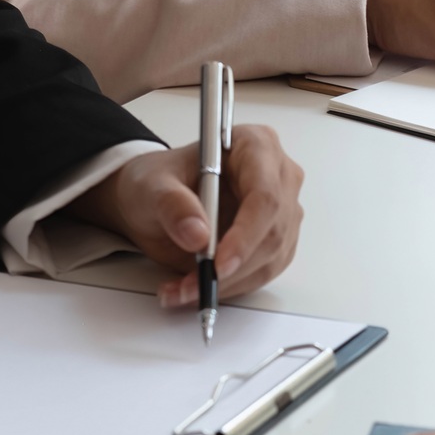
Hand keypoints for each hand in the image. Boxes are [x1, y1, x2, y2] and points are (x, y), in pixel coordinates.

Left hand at [67, 124, 304, 307]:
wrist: (155, 199)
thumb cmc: (159, 181)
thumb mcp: (152, 185)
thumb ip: (173, 204)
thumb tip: (197, 235)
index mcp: (255, 145)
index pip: (265, 195)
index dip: (245, 234)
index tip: (218, 264)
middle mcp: (278, 175)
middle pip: (273, 231)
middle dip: (232, 268)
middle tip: (191, 285)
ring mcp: (282, 210)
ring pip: (270, 258)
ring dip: (228, 283)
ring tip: (182, 288)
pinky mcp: (276, 240)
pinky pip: (263, 272)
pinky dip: (230, 288)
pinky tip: (196, 287)